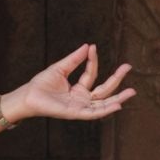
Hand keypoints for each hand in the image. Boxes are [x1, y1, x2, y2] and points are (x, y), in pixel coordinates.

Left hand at [7, 41, 133, 125]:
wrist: (28, 96)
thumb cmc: (41, 84)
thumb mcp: (60, 68)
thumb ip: (75, 59)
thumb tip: (88, 46)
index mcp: (78, 89)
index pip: (91, 74)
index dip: (92, 61)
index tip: (93, 47)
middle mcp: (82, 99)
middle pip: (104, 90)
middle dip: (117, 79)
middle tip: (128, 66)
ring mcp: (80, 107)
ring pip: (103, 104)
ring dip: (118, 98)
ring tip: (132, 91)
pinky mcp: (76, 113)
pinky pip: (93, 113)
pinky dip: (106, 110)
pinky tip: (117, 105)